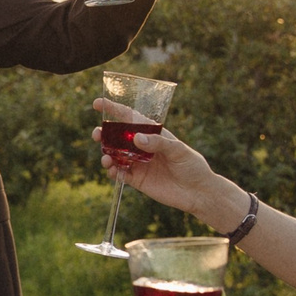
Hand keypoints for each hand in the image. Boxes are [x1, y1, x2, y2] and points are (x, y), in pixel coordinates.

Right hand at [95, 98, 235, 220]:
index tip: (97, 103)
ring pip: (114, 155)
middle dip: (103, 134)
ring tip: (106, 159)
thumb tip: (136, 138)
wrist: (198, 193)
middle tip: (97, 134)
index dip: (113, 109)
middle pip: (116, 137)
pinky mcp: (137, 180)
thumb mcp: (179, 150)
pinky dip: (112, 171)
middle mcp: (142, 147)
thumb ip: (158, 143)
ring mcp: (138, 163)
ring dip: (106, 154)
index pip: (129, 118)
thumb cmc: (193, 166)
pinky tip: (113, 171)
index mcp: (152, 133)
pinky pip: (119, 174)